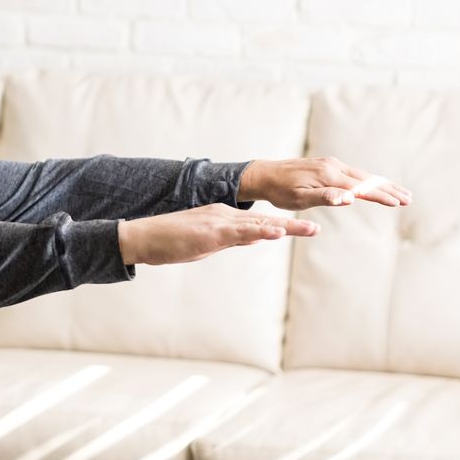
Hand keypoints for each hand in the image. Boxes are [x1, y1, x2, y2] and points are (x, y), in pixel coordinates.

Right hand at [117, 204, 316, 265]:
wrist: (143, 236)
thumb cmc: (170, 242)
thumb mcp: (206, 243)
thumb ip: (230, 240)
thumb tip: (253, 240)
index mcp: (224, 218)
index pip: (259, 223)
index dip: (283, 226)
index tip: (303, 228)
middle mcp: (226, 215)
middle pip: (266, 221)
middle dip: (292, 226)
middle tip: (316, 228)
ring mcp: (220, 222)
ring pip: (259, 225)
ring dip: (286, 228)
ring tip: (310, 229)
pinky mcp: (212, 231)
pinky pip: (241, 232)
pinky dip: (261, 232)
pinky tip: (277, 233)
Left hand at [239, 157, 412, 210]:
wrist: (265, 175)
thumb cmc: (280, 191)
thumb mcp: (299, 199)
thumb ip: (325, 197)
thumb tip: (349, 198)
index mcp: (330, 176)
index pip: (362, 187)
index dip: (381, 195)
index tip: (399, 203)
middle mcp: (334, 166)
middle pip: (368, 179)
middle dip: (389, 189)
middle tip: (409, 198)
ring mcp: (332, 164)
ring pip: (363, 175)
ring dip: (382, 184)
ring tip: (398, 192)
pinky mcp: (328, 166)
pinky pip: (354, 174)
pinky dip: (369, 180)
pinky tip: (374, 185)